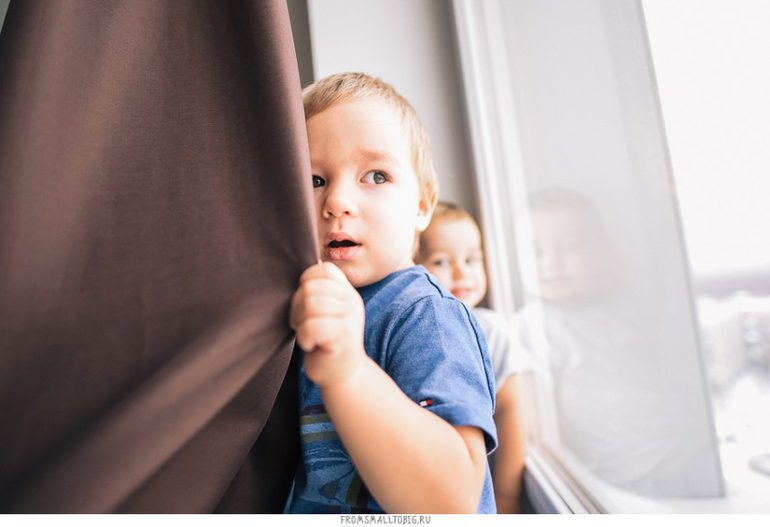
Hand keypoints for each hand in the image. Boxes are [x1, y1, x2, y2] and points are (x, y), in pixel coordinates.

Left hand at [289, 262, 365, 387]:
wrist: (343, 374)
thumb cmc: (325, 341)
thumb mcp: (326, 310)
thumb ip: (317, 291)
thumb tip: (294, 271)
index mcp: (347, 291)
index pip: (321, 270)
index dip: (304, 285)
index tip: (306, 305)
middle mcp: (352, 300)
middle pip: (311, 288)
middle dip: (298, 307)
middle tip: (304, 324)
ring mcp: (350, 318)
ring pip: (311, 304)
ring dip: (301, 322)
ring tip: (308, 334)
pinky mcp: (344, 336)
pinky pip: (311, 326)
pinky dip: (304, 338)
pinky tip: (312, 345)